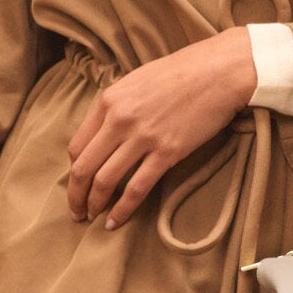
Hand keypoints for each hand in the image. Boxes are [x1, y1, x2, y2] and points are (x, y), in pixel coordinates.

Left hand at [67, 29, 257, 228]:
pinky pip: (136, 188)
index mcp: (109, 101)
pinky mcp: (166, 153)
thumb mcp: (137, 81)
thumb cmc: (181, 72)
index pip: (78, 145)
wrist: (218, 71)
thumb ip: (118, 106)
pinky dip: (123, 209)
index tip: (79, 184)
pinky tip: (116, 221)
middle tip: (77, 212)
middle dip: (76, 195)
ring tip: (92, 219)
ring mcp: (142, 138)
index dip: (75, 171)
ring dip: (94, 205)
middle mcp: (119, 120)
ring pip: (105, 181)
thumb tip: (107, 132)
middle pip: (84, 167)